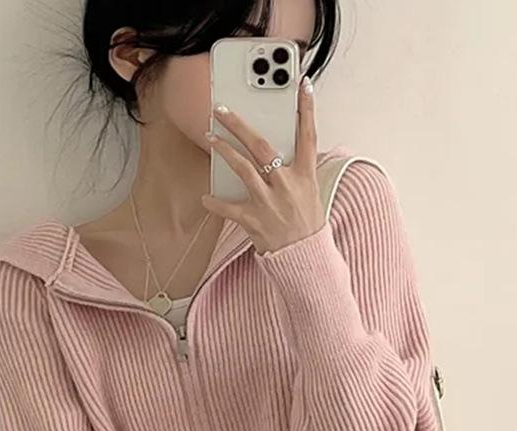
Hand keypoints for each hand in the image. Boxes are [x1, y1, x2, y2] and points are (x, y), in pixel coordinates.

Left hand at [201, 75, 325, 254]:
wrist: (305, 258)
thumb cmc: (307, 225)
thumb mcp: (310, 192)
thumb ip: (297, 170)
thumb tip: (279, 151)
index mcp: (305, 176)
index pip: (308, 136)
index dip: (307, 109)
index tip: (303, 86)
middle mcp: (287, 185)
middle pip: (262, 146)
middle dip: (241, 125)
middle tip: (223, 109)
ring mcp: (269, 202)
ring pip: (242, 167)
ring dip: (223, 150)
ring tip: (210, 136)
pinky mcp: (254, 220)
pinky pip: (228, 208)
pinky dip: (215, 202)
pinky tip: (205, 197)